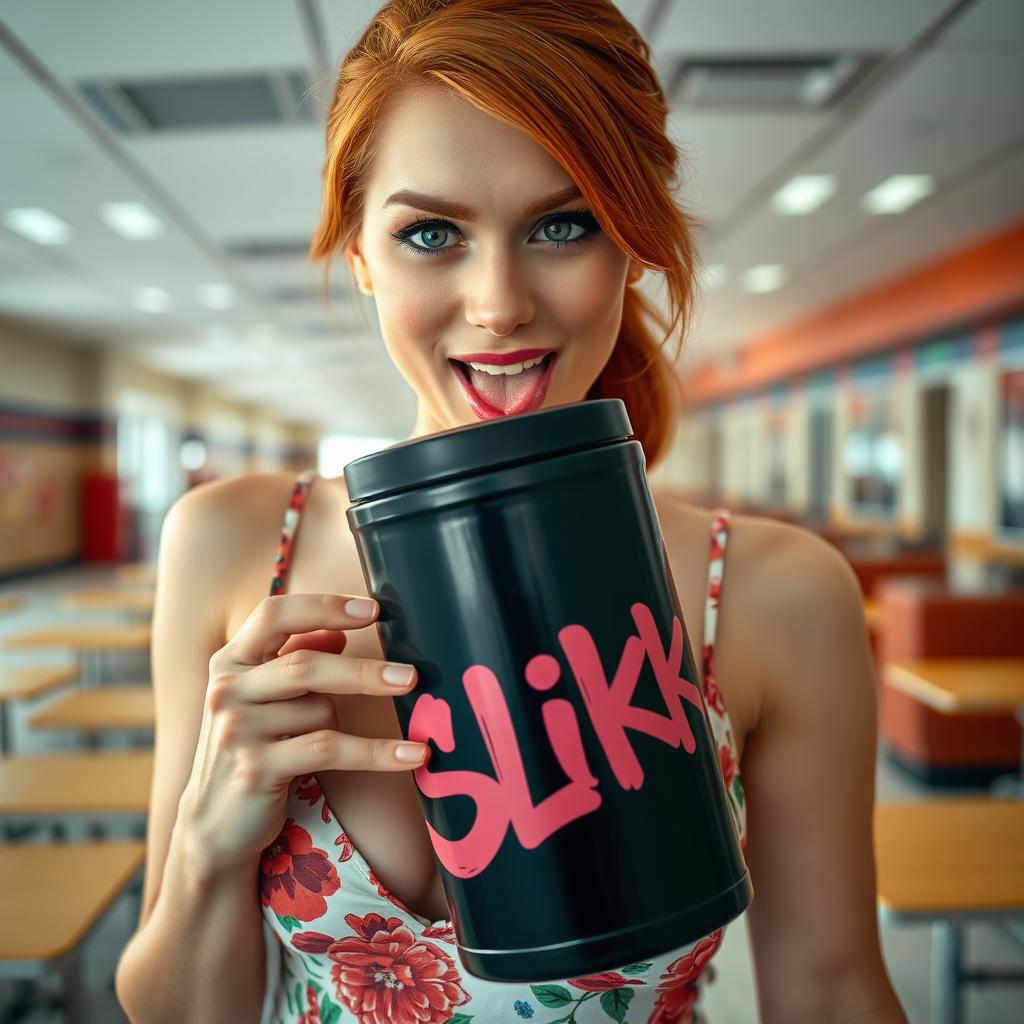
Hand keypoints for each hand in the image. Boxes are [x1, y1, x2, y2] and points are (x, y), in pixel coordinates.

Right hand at [178, 593, 426, 872]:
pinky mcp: (254, 768)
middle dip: (362, 672)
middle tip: (411, 676)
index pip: (274, 614)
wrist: (215, 825)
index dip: (324, 607)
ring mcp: (236, 729)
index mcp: (230, 661)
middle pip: (304, 665)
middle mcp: (226, 689)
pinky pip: (329, 749)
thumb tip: (338, 632)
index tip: (374, 609)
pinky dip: (377, 752)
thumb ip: (295, 659)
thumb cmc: (251, 749)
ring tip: (357, 744)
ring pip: (320, 710)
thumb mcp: (267, 698)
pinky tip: (412, 755)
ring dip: (346, 724)